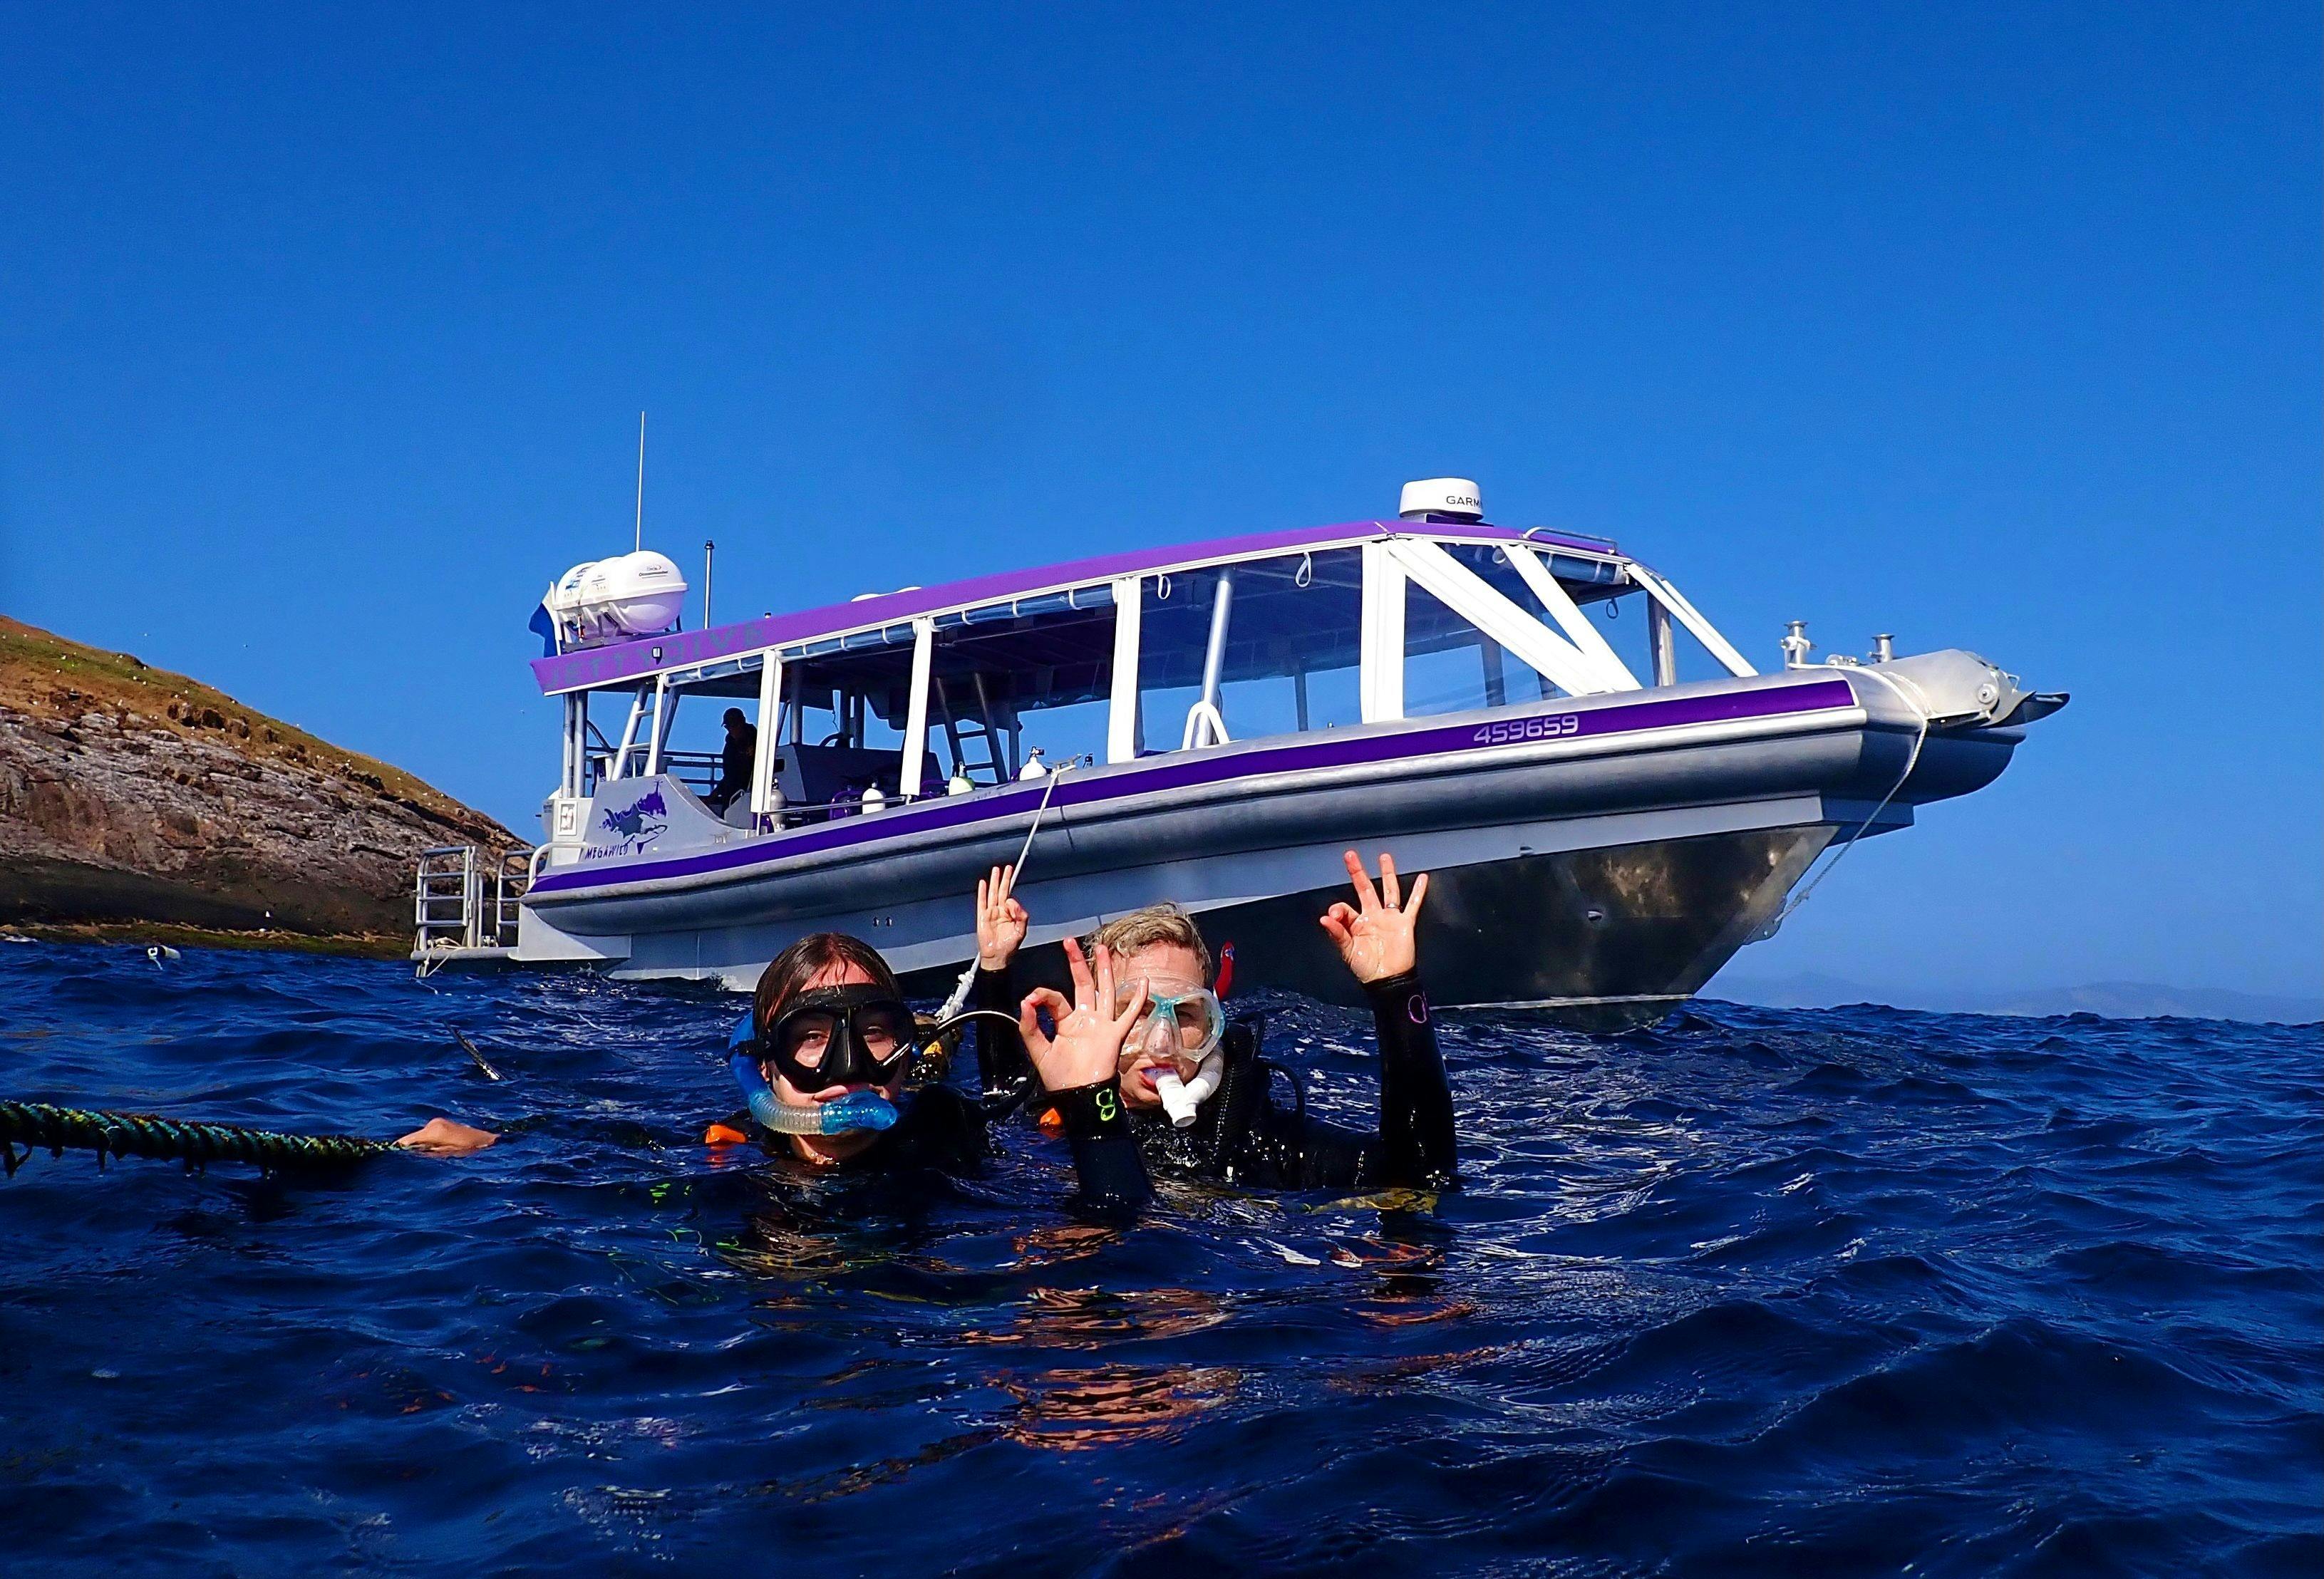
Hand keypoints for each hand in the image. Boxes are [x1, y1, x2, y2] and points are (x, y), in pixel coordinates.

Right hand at [395, 1116, 496, 1155]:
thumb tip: (406, 1153)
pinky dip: (428, 1144)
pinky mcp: (445, 1125)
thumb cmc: (470, 1153)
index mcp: (433, 1130)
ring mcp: (440, 1123)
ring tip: (424, 1161)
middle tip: (409, 1165)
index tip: (391, 1160)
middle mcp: (434, 1123)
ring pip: (421, 1137)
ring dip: (420, 1148)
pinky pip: (430, 1136)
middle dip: (409, 1151)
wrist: (491, 1142)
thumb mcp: (445, 1157)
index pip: (406, 1141)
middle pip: (412, 1139)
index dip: (398, 1151)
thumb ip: (425, 1154)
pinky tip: (434, 1154)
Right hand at [977, 863, 1028, 969]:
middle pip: (1002, 891)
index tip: (1013, 873)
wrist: (997, 957)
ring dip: (994, 882)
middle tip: (1007, 867)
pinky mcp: (982, 917)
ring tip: (995, 870)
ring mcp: (991, 913)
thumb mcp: (1020, 931)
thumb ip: (1021, 915)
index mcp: (1010, 914)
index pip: (1011, 896)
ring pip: (992, 893)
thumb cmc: (1009, 946)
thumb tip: (1011, 902)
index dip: (1012, 885)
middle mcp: (1000, 911)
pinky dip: (981, 892)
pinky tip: (983, 883)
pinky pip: (981, 902)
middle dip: (1004, 879)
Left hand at [1018, 937, 1148, 1090]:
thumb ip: (1031, 1027)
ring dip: (1103, 970)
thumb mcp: (1039, 1051)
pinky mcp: (1115, 1035)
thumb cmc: (1060, 1078)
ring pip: (1104, 991)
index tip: (1031, 998)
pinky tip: (1144, 983)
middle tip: (1070, 942)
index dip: (1043, 995)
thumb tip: (1025, 1001)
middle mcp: (1085, 1020)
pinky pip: (1129, 1015)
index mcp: (1066, 1023)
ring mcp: (1102, 1025)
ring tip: (1101, 949)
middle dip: (1077, 963)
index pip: (1056, 999)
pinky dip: (1137, 1000)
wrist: (1078, 1095)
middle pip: (1083, 984)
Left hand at [1318, 849, 1428, 983]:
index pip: (1345, 907)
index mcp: (1356, 923)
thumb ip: (1337, 933)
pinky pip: (1413, 905)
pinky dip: (1418, 892)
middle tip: (1350, 855)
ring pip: (1389, 890)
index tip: (1333, 915)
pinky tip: (1423, 878)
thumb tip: (1323, 918)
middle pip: (1365, 889)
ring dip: (1387, 874)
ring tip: (1384, 857)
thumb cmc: (1366, 969)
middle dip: (1357, 872)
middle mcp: (1372, 916)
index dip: (1338, 909)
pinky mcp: (1405, 923)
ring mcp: (1389, 918)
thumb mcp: (1347, 951)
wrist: (1388, 981)